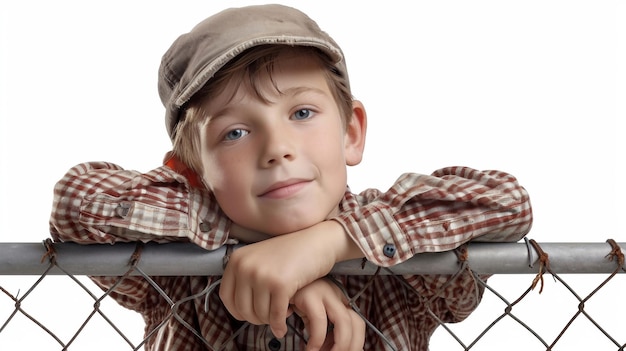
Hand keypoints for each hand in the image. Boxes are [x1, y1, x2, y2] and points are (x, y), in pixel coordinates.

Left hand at [219, 220, 362, 336]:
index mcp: (237, 260)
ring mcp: (262, 275)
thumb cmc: (291, 253)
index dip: (237, 311)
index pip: (226, 297)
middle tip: (270, 317)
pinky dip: (280, 324)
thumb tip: (238, 310)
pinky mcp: (280, 284)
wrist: (317, 242)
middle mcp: (245, 266)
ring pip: (259, 314)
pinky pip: (275, 315)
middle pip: (242, 309)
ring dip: (271, 320)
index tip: (250, 315)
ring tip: (281, 312)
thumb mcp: (260, 259)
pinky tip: (285, 323)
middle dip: (257, 319)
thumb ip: (246, 278)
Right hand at [291, 278, 364, 350]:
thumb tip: (329, 349)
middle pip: (356, 322)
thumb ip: (322, 330)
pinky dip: (317, 340)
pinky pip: (319, 321)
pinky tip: (310, 348)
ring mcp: (323, 292)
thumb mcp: (311, 314)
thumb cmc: (292, 298)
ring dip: (339, 346)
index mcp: (338, 298)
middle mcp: (335, 293)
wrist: (273, 282)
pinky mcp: (309, 294)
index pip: (357, 323)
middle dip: (351, 346)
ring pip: (344, 322)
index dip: (356, 343)